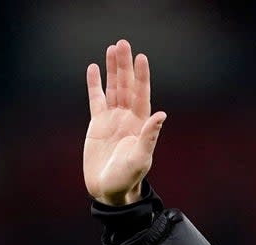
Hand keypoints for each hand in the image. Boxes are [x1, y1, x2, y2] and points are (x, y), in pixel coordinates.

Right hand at [84, 39, 166, 205]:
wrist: (109, 190)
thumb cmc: (128, 178)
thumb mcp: (141, 158)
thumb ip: (150, 136)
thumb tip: (161, 115)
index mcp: (141, 124)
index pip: (142, 94)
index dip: (142, 76)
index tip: (141, 58)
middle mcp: (128, 118)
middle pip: (126, 86)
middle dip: (125, 66)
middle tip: (123, 43)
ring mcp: (113, 119)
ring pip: (112, 88)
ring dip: (112, 69)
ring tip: (112, 49)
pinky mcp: (98, 124)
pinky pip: (96, 99)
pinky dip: (94, 84)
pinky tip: (93, 68)